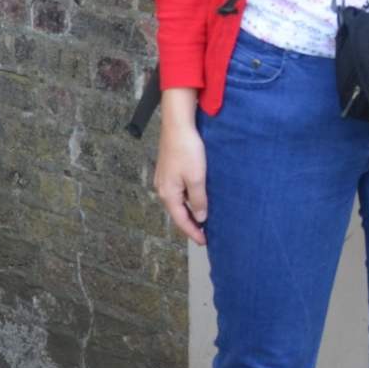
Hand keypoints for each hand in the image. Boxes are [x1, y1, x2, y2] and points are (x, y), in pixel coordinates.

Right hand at [154, 120, 208, 244]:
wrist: (178, 125)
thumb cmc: (187, 150)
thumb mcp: (197, 178)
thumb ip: (199, 200)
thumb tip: (201, 217)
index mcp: (168, 194)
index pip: (181, 220)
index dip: (193, 233)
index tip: (204, 242)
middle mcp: (163, 189)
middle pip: (178, 213)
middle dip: (191, 224)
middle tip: (205, 234)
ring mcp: (164, 179)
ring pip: (178, 202)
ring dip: (190, 211)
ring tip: (203, 219)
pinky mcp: (169, 170)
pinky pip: (178, 191)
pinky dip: (188, 199)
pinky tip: (197, 198)